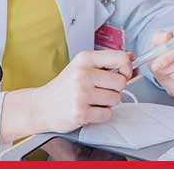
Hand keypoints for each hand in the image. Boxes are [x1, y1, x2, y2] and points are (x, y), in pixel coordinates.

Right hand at [0, 50, 132, 141]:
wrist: (41, 106)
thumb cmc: (64, 86)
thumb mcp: (83, 66)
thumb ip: (107, 62)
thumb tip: (132, 57)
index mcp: (85, 59)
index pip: (120, 58)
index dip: (127, 68)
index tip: (123, 74)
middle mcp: (83, 74)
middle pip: (121, 82)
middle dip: (115, 89)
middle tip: (100, 91)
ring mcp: (81, 94)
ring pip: (116, 99)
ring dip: (108, 103)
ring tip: (92, 101)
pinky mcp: (81, 113)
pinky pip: (107, 114)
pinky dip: (101, 115)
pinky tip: (88, 110)